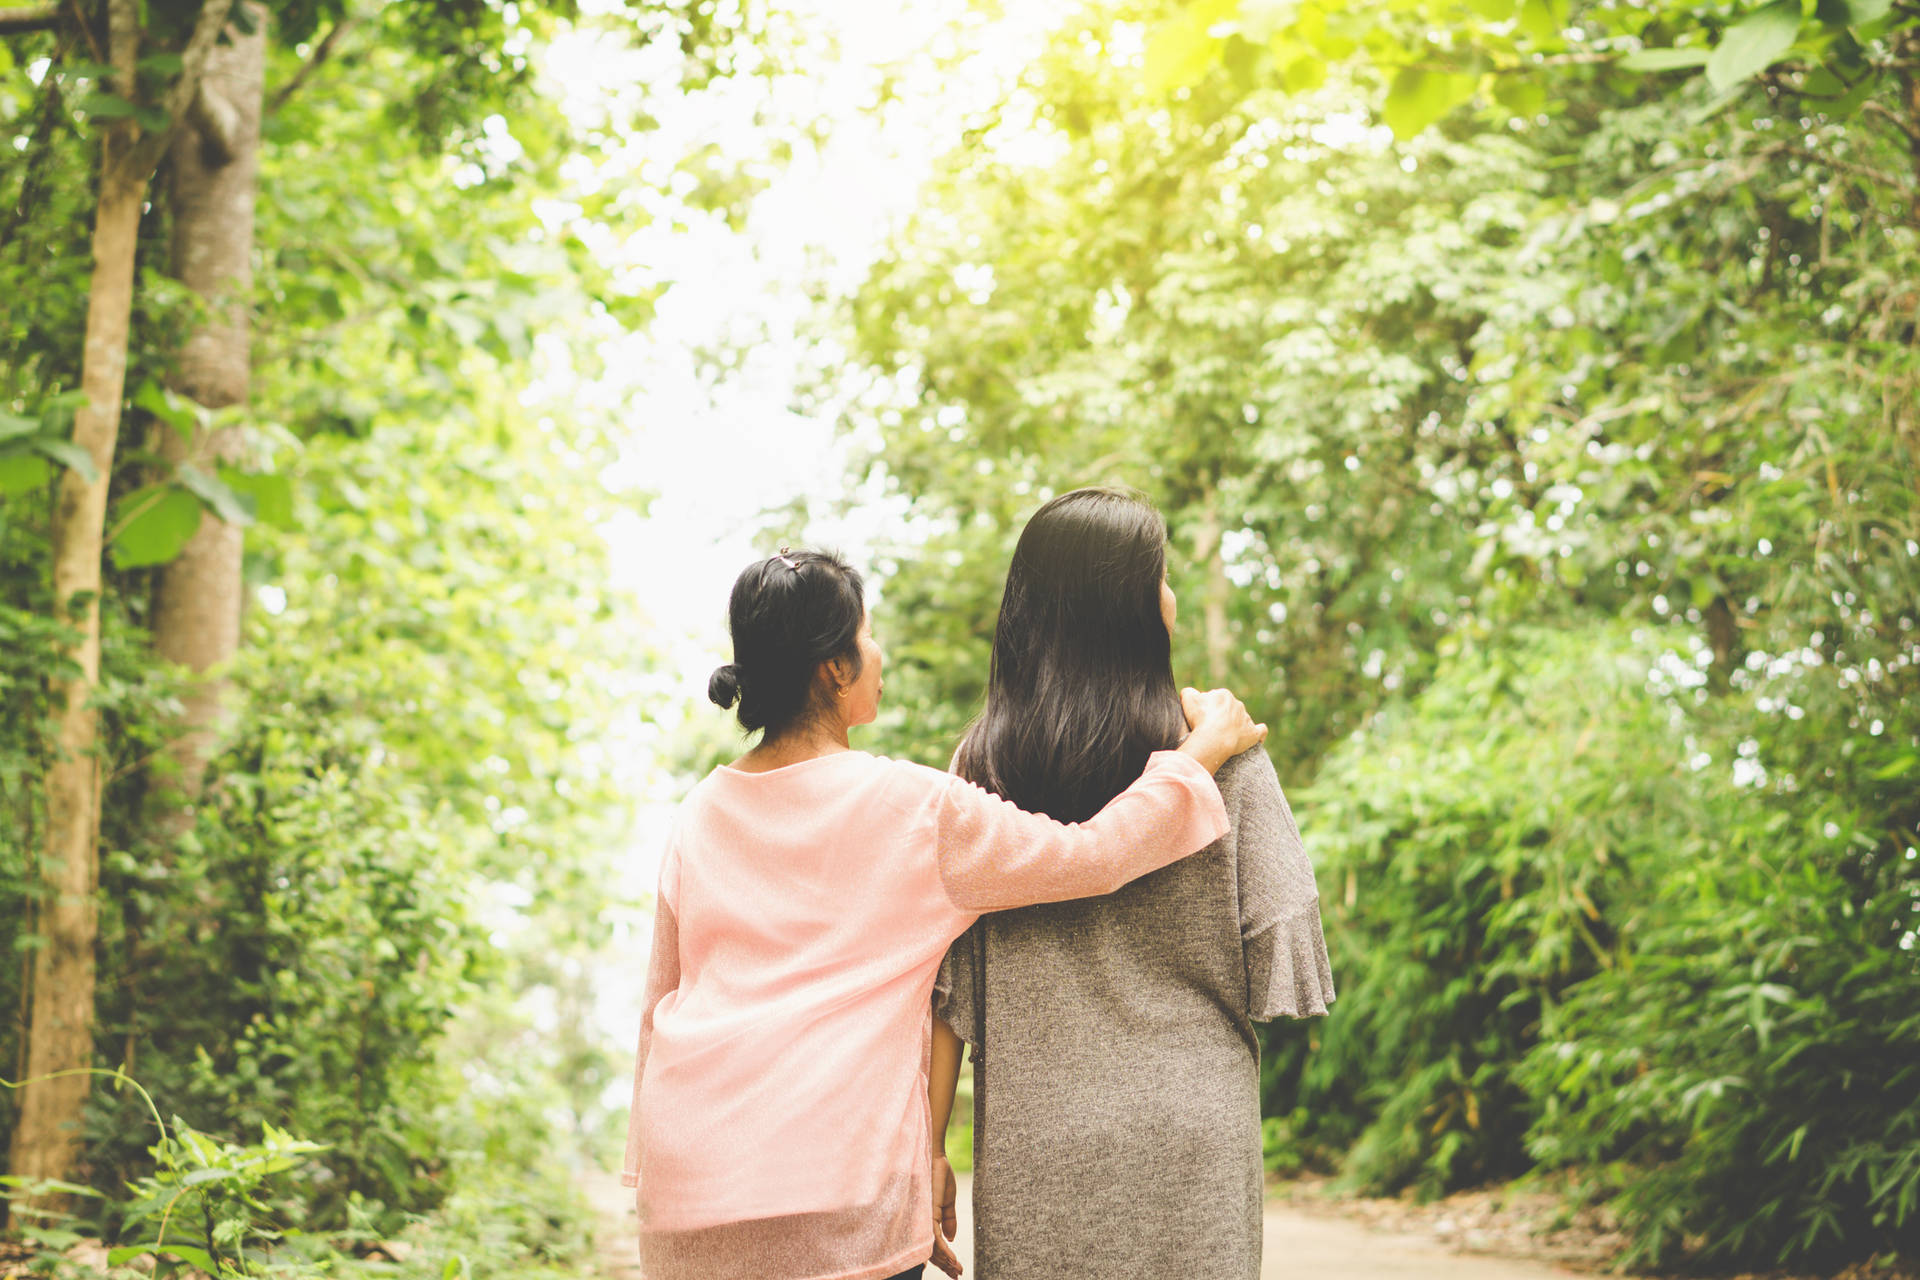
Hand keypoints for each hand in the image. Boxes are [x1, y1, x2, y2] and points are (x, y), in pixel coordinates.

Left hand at [930, 1154, 962, 1276]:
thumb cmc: (940, 1174)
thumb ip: (949, 1219)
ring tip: (957, 1270)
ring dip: (946, 1261)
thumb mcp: (948, 1200)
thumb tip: (952, 1239)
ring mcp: (923, 1218)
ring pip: (932, 1248)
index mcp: (926, 1219)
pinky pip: (934, 1238)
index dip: (944, 1259)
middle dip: (945, 1265)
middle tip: (957, 1275)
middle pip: (932, 1251)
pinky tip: (951, 1259)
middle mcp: (921, 1221)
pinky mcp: (927, 1213)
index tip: (956, 1270)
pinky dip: (943, 1250)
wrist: (936, 1156)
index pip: (933, 1245)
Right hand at [1179, 687, 1266, 771]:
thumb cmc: (1200, 719)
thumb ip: (1189, 692)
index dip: (1207, 708)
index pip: (1215, 699)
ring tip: (1225, 737)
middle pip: (1229, 709)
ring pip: (1241, 719)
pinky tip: (1256, 735)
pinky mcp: (1252, 733)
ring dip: (1235, 726)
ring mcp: (1246, 718)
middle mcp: (1237, 704)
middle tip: (1210, 728)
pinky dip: (1259, 732)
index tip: (1202, 718)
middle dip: (1221, 716)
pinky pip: (1260, 731)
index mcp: (1224, 695)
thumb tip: (1191, 693)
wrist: (1214, 738)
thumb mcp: (1188, 699)